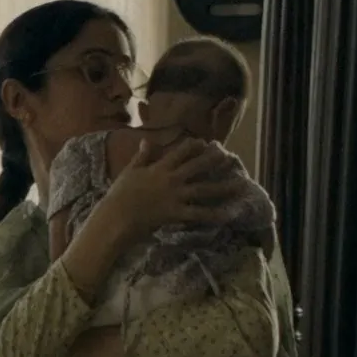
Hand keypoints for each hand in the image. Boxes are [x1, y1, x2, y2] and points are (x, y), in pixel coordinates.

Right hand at [100, 138, 248, 239]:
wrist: (116, 217)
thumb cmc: (119, 195)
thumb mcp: (129, 171)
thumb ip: (142, 156)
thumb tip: (148, 140)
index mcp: (159, 168)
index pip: (180, 152)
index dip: (194, 146)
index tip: (205, 143)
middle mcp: (171, 179)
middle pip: (197, 167)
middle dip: (214, 161)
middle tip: (229, 157)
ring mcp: (175, 196)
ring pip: (204, 189)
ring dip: (223, 187)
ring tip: (240, 185)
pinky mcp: (176, 213)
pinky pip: (199, 214)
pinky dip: (214, 215)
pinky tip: (228, 214)